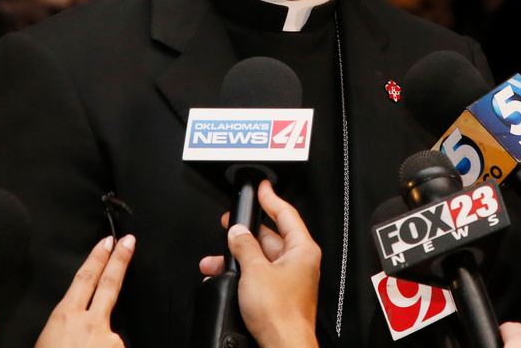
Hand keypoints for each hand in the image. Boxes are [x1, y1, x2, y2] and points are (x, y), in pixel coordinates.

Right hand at [35, 235, 134, 347]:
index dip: (97, 258)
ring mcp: (109, 337)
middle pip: (110, 283)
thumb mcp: (44, 341)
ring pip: (110, 329)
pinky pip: (114, 346)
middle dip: (120, 259)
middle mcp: (91, 323)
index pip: (85, 278)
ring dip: (102, 338)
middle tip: (129, 241)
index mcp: (65, 317)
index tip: (107, 243)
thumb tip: (69, 327)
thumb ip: (62, 326)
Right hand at [199, 180, 320, 347]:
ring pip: (262, 257)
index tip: (262, 188)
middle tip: (231, 223)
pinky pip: (260, 274)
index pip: (287, 214)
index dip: (271, 198)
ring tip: (218, 259)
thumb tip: (238, 233)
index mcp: (303, 249)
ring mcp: (290, 278)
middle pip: (271, 236)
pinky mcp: (280, 294)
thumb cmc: (281, 315)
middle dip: (245, 234)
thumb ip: (244, 247)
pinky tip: (226, 276)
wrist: (283, 345)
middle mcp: (299, 262)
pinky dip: (243, 273)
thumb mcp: (255, 271)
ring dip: (239, 257)